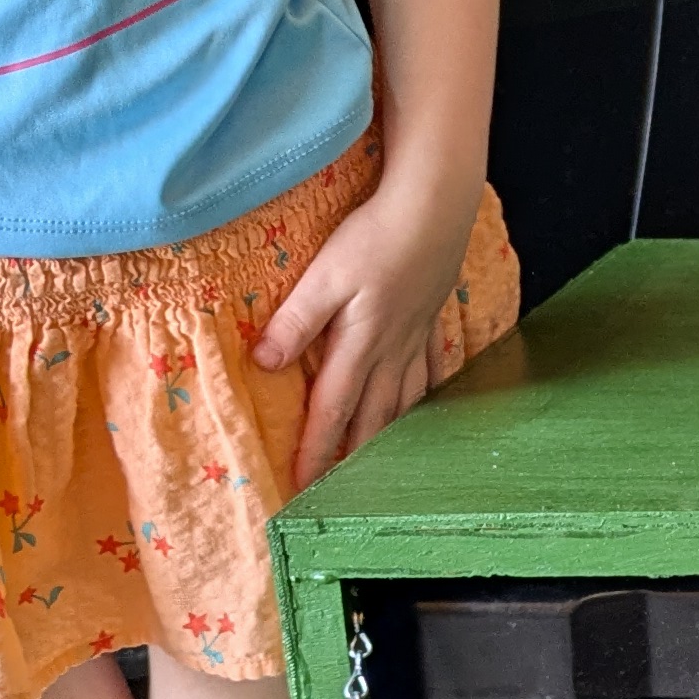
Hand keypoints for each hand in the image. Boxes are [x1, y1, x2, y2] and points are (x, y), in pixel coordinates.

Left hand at [256, 178, 480, 489]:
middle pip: (371, 418)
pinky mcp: (431, 319)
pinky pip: (430, 374)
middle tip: (337, 491)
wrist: (435, 207)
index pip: (332, 410)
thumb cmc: (376, 237)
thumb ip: (296, 321)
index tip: (301, 486)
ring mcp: (416, 338)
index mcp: (359, 345)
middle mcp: (391, 352)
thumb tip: (263, 364)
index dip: (315, 451)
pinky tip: (423, 408)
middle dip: (352, 458)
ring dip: (387, 437)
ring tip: (376, 463)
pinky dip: (424, 400)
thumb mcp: (325, 276)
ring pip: (403, 403)